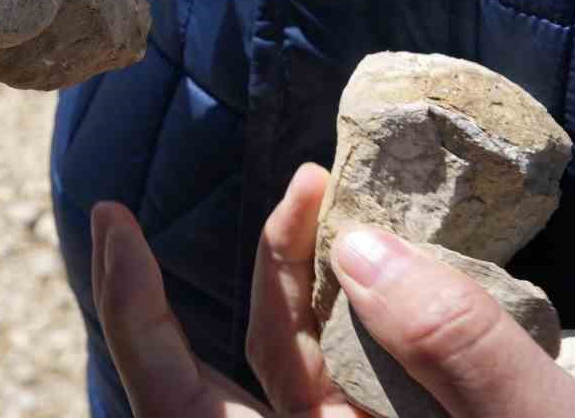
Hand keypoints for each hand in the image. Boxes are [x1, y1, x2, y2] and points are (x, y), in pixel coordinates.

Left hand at [91, 165, 574, 416]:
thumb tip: (362, 249)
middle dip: (261, 265)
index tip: (112, 218)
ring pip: (301, 359)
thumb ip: (462, 354)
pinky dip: (352, 305)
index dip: (132, 313)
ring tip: (341, 199)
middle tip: (299, 179)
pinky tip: (379, 255)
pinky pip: (346, 368)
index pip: (178, 404)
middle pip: (242, 368)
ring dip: (309, 274)